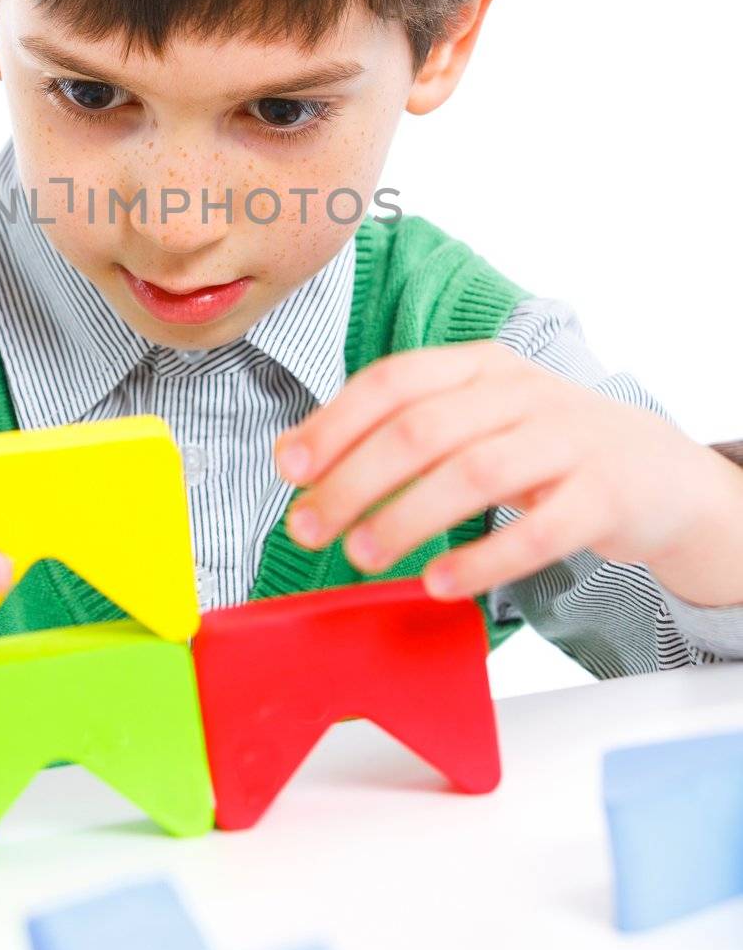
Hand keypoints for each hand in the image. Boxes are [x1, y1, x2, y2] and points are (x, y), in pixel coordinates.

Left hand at [273, 341, 742, 603]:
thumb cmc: (545, 447)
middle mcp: (520, 392)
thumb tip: (301, 459)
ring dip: (406, 517)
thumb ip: (400, 430)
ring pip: (473, 474)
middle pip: (421, 429)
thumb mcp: (478, 419)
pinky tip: (441, 583)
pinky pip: (539, 530)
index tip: (290, 468)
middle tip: (310, 527)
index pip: (393, 381)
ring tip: (362, 555)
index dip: (335, 423)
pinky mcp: (604, 496)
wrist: (660, 471)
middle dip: (353, 479)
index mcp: (479, 366)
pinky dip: (484, 559)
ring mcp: (566, 441)